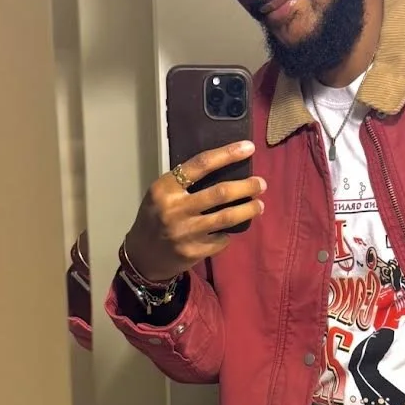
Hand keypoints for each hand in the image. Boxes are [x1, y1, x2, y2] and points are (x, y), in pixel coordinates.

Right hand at [124, 142, 264, 282]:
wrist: (143, 256)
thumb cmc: (156, 218)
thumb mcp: (162, 194)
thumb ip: (186, 183)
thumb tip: (226, 169)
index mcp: (165, 188)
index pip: (200, 164)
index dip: (227, 154)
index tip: (248, 148)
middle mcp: (175, 209)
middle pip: (220, 192)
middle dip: (247, 187)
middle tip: (261, 184)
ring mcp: (185, 232)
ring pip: (227, 217)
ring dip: (249, 210)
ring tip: (260, 205)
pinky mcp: (193, 252)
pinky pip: (221, 239)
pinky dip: (229, 234)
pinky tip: (231, 230)